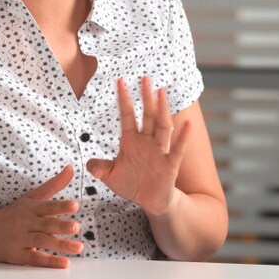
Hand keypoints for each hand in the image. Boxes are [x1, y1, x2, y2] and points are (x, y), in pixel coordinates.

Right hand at [0, 165, 82, 267]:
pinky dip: (49, 262)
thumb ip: (53, 185)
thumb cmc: (11, 214)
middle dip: (61, 226)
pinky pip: (34, 258)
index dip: (60, 206)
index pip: (47, 206)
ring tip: (78, 248)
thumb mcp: (30, 197)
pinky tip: (64, 263)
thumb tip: (71, 168)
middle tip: (76, 227)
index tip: (75, 205)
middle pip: (45, 224)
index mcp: (31, 208)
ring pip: (42, 241)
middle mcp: (26, 223)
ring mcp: (21, 239)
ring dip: (60, 245)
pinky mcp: (17, 255)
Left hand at [86, 77, 190, 214]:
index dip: (124, 99)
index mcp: (131, 140)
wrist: (149, 200)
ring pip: (162, 126)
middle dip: (145, 97)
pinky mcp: (170, 164)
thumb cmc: (132, 183)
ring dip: (162, 110)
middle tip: (145, 78)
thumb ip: (100, 168)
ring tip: (162, 92)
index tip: (120, 81)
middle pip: (147, 115)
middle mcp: (146, 141)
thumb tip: (88, 164)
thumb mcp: (111, 176)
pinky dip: (183, 137)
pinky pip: (177, 149)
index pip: (127, 116)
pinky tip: (189, 125)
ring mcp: (159, 151)